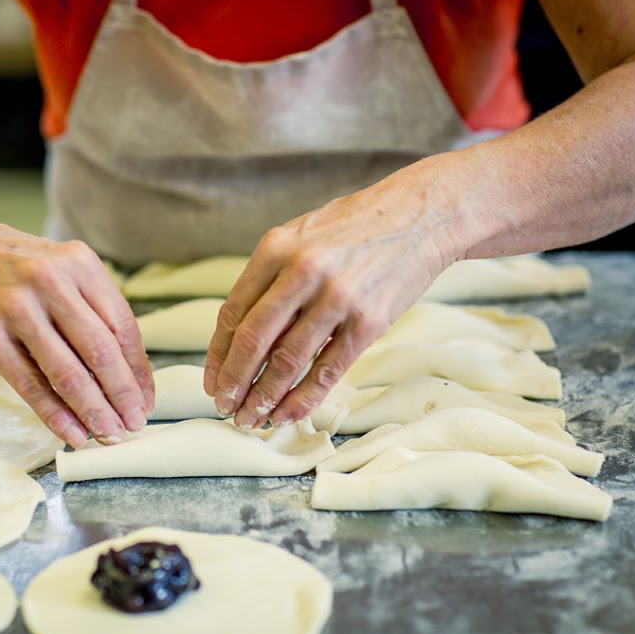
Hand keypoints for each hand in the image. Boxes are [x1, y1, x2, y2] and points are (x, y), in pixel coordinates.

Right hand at [0, 213, 153, 447]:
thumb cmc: (13, 264)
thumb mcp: (60, 267)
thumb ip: (91, 309)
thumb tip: (126, 373)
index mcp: (78, 263)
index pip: (122, 325)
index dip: (138, 370)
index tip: (146, 398)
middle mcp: (50, 282)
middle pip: (100, 351)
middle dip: (122, 396)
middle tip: (134, 424)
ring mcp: (16, 309)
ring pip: (67, 373)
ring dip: (93, 412)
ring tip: (109, 434)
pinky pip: (30, 385)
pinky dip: (55, 415)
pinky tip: (72, 433)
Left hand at [204, 162, 464, 428]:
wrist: (421, 214)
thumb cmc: (354, 228)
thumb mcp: (301, 236)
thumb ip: (270, 277)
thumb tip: (238, 333)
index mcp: (275, 248)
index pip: (233, 313)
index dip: (218, 355)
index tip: (212, 381)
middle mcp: (302, 271)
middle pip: (253, 340)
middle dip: (234, 382)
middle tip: (226, 408)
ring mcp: (337, 297)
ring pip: (288, 361)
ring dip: (265, 398)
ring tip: (252, 419)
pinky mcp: (369, 321)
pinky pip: (328, 370)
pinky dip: (303, 398)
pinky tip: (288, 414)